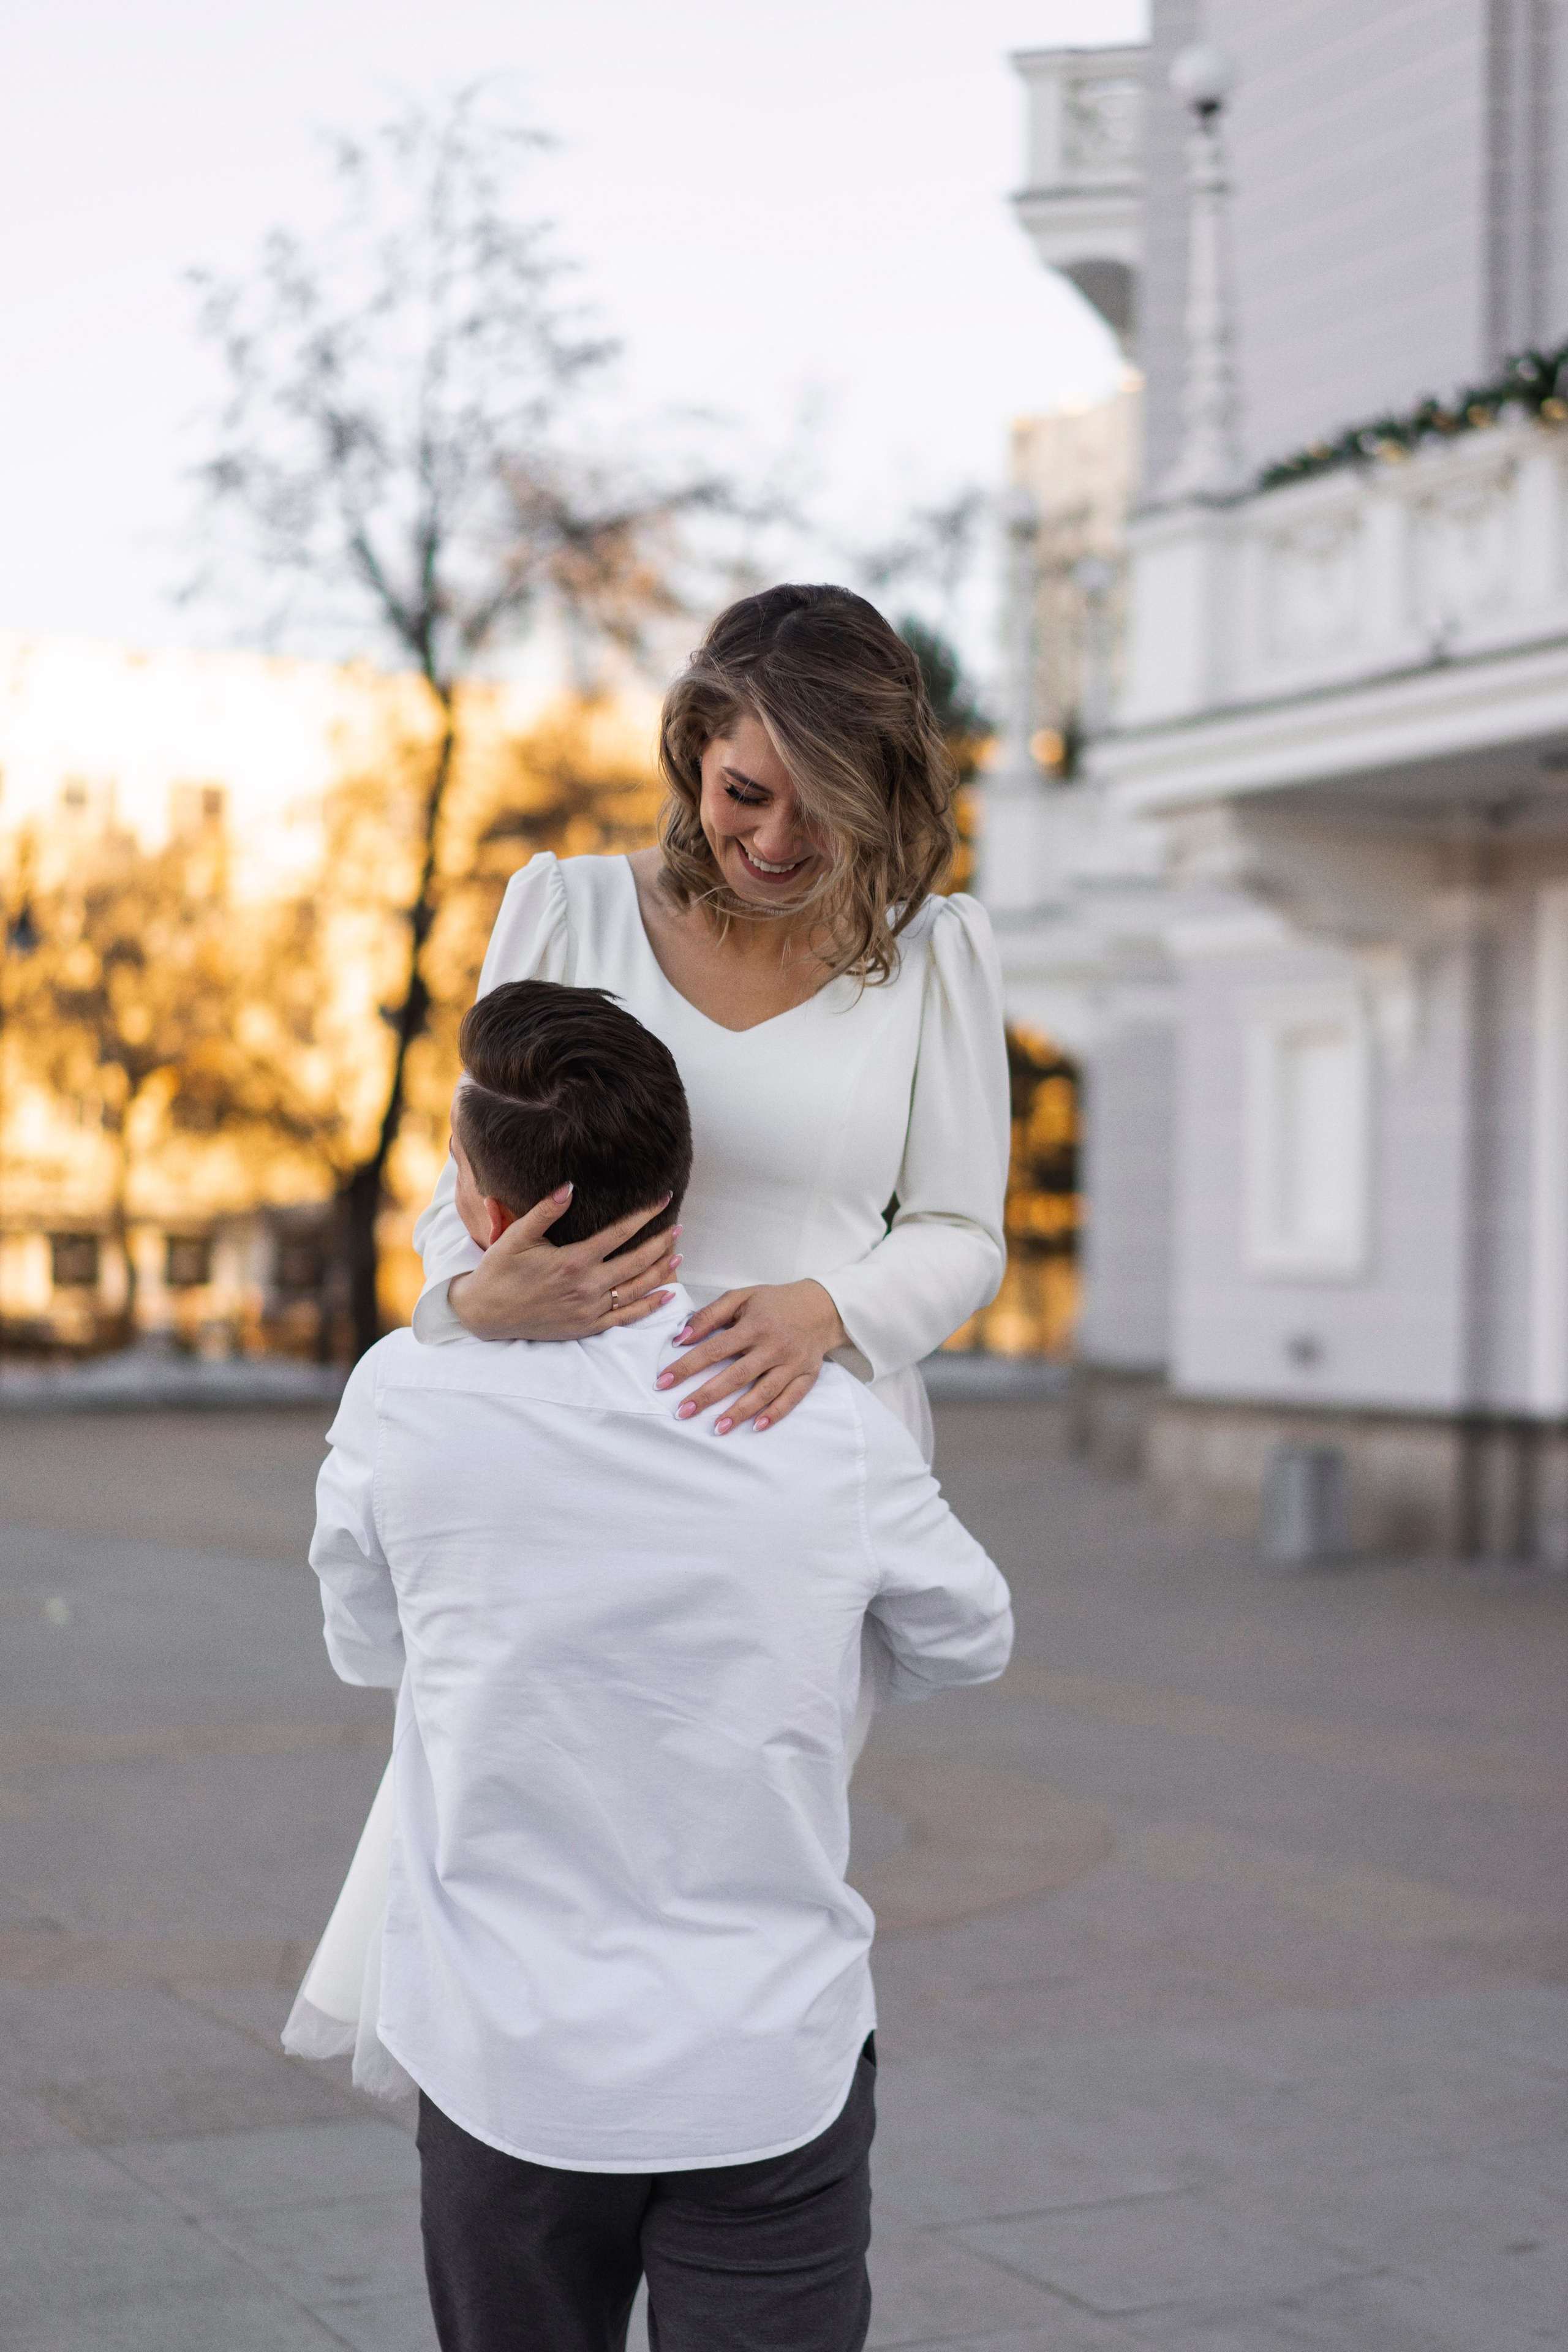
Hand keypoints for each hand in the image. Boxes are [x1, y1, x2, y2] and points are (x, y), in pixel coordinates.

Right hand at [449, 1191, 680, 1341]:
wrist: (485, 1313)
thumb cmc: (500, 1270)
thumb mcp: (518, 1235)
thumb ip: (545, 1211)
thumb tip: (570, 1187)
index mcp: (572, 1261)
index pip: (619, 1233)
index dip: (645, 1215)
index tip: (663, 1201)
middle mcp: (585, 1287)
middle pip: (635, 1262)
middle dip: (660, 1243)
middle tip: (678, 1227)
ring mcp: (588, 1310)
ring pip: (635, 1289)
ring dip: (660, 1272)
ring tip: (678, 1255)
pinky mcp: (586, 1327)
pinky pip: (625, 1317)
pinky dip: (648, 1307)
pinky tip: (666, 1295)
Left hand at [655, 1280, 847, 1433]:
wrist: (821, 1306)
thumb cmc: (774, 1302)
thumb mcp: (741, 1297)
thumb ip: (710, 1315)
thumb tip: (682, 1337)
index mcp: (755, 1325)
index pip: (714, 1349)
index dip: (687, 1366)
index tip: (664, 1382)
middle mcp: (774, 1346)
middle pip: (737, 1375)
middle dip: (708, 1395)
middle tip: (683, 1412)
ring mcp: (792, 1363)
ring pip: (763, 1392)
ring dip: (739, 1412)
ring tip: (717, 1428)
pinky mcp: (807, 1375)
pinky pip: (791, 1399)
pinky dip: (775, 1414)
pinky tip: (756, 1426)